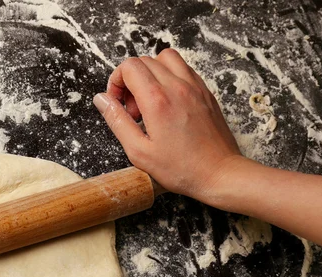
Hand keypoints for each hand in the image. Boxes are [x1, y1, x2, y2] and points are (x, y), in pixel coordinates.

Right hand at [93, 48, 243, 200]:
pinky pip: (183, 69)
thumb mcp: (139, 151)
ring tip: (149, 100)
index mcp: (157, 100)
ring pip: (166, 58)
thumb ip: (117, 121)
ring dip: (151, 73)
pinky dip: (169, 77)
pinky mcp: (205, 91)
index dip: (116, 81)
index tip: (117, 102)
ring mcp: (194, 86)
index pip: (130, 66)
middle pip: (145, 60)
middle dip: (130, 80)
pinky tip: (167, 102)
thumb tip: (101, 100)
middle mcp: (177, 86)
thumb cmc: (181, 168)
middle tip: (132, 109)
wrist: (219, 173)